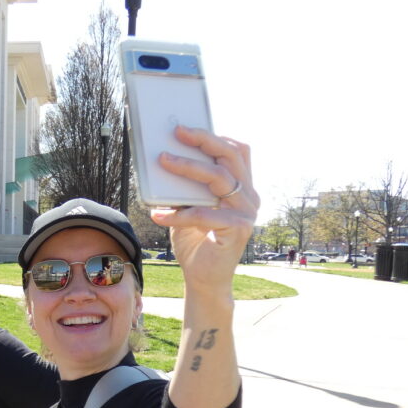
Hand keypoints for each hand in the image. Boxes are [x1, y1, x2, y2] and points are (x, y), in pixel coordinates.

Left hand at [153, 126, 258, 293]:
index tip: (187, 128)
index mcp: (241, 187)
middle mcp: (249, 197)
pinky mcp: (238, 230)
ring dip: (188, 167)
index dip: (215, 137)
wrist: (203, 278)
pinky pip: (206, 215)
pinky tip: (159, 215)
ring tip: (163, 161)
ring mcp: (247, 213)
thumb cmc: (195, 241)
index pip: (237, 152)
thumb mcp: (188, 207)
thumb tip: (165, 160)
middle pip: (230, 157)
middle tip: (177, 133)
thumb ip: (184, 188)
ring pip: (219, 179)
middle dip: (203, 141)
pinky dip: (180, 213)